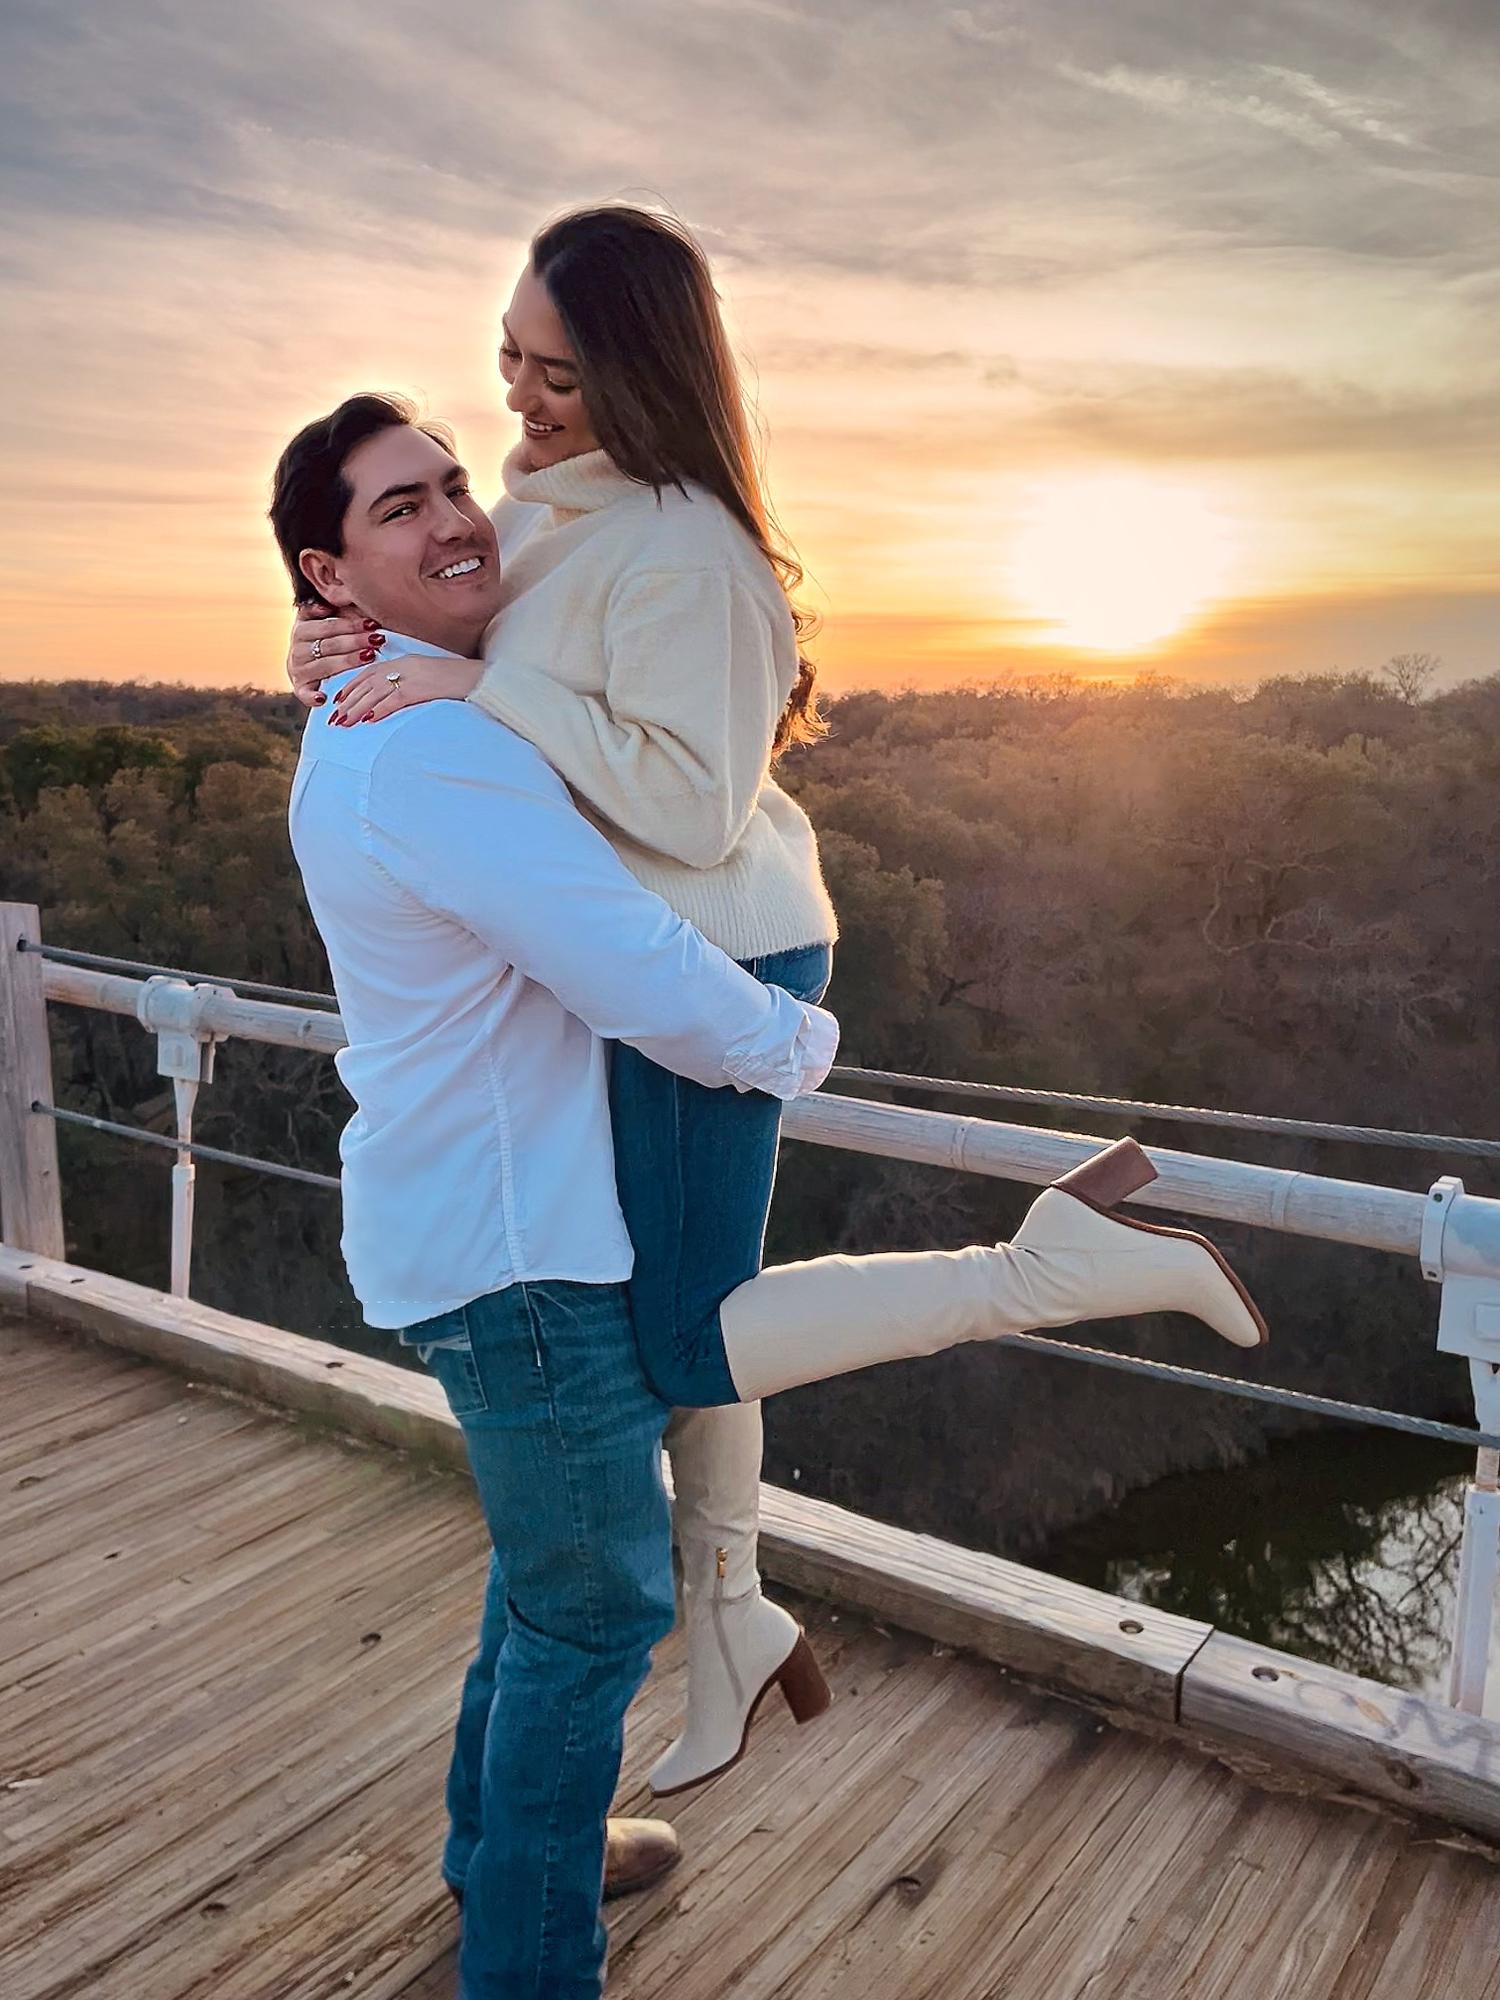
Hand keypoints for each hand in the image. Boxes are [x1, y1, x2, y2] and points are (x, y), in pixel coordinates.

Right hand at [286, 603, 385, 707]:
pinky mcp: (300, 688)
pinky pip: (304, 694)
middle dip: (355, 641)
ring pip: (324, 665)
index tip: (372, 623)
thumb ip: (332, 610)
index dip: (350, 624)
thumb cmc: (325, 638)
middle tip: (378, 639)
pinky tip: (323, 699)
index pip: (327, 627)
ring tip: (370, 657)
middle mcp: (297, 649)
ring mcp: (298, 669)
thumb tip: (329, 605)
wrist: (306, 663)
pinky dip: (312, 697)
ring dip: (347, 662)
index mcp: (301, 629)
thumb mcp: (326, 620)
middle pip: (328, 645)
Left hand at [330, 653, 483, 724]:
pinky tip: (368, 721)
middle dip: (349, 701)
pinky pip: (395, 700)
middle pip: (368, 684)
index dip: (352, 686)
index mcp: (407, 661)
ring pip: (376, 693)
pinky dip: (380, 710)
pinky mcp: (421, 689)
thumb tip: (399, 698)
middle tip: (334, 717)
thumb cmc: (459, 682)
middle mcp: (405, 665)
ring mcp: (413, 676)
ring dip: (357, 708)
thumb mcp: (431, 678)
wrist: (482, 679)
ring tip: (343, 722)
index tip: (339, 699)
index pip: (371, 672)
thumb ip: (412, 683)